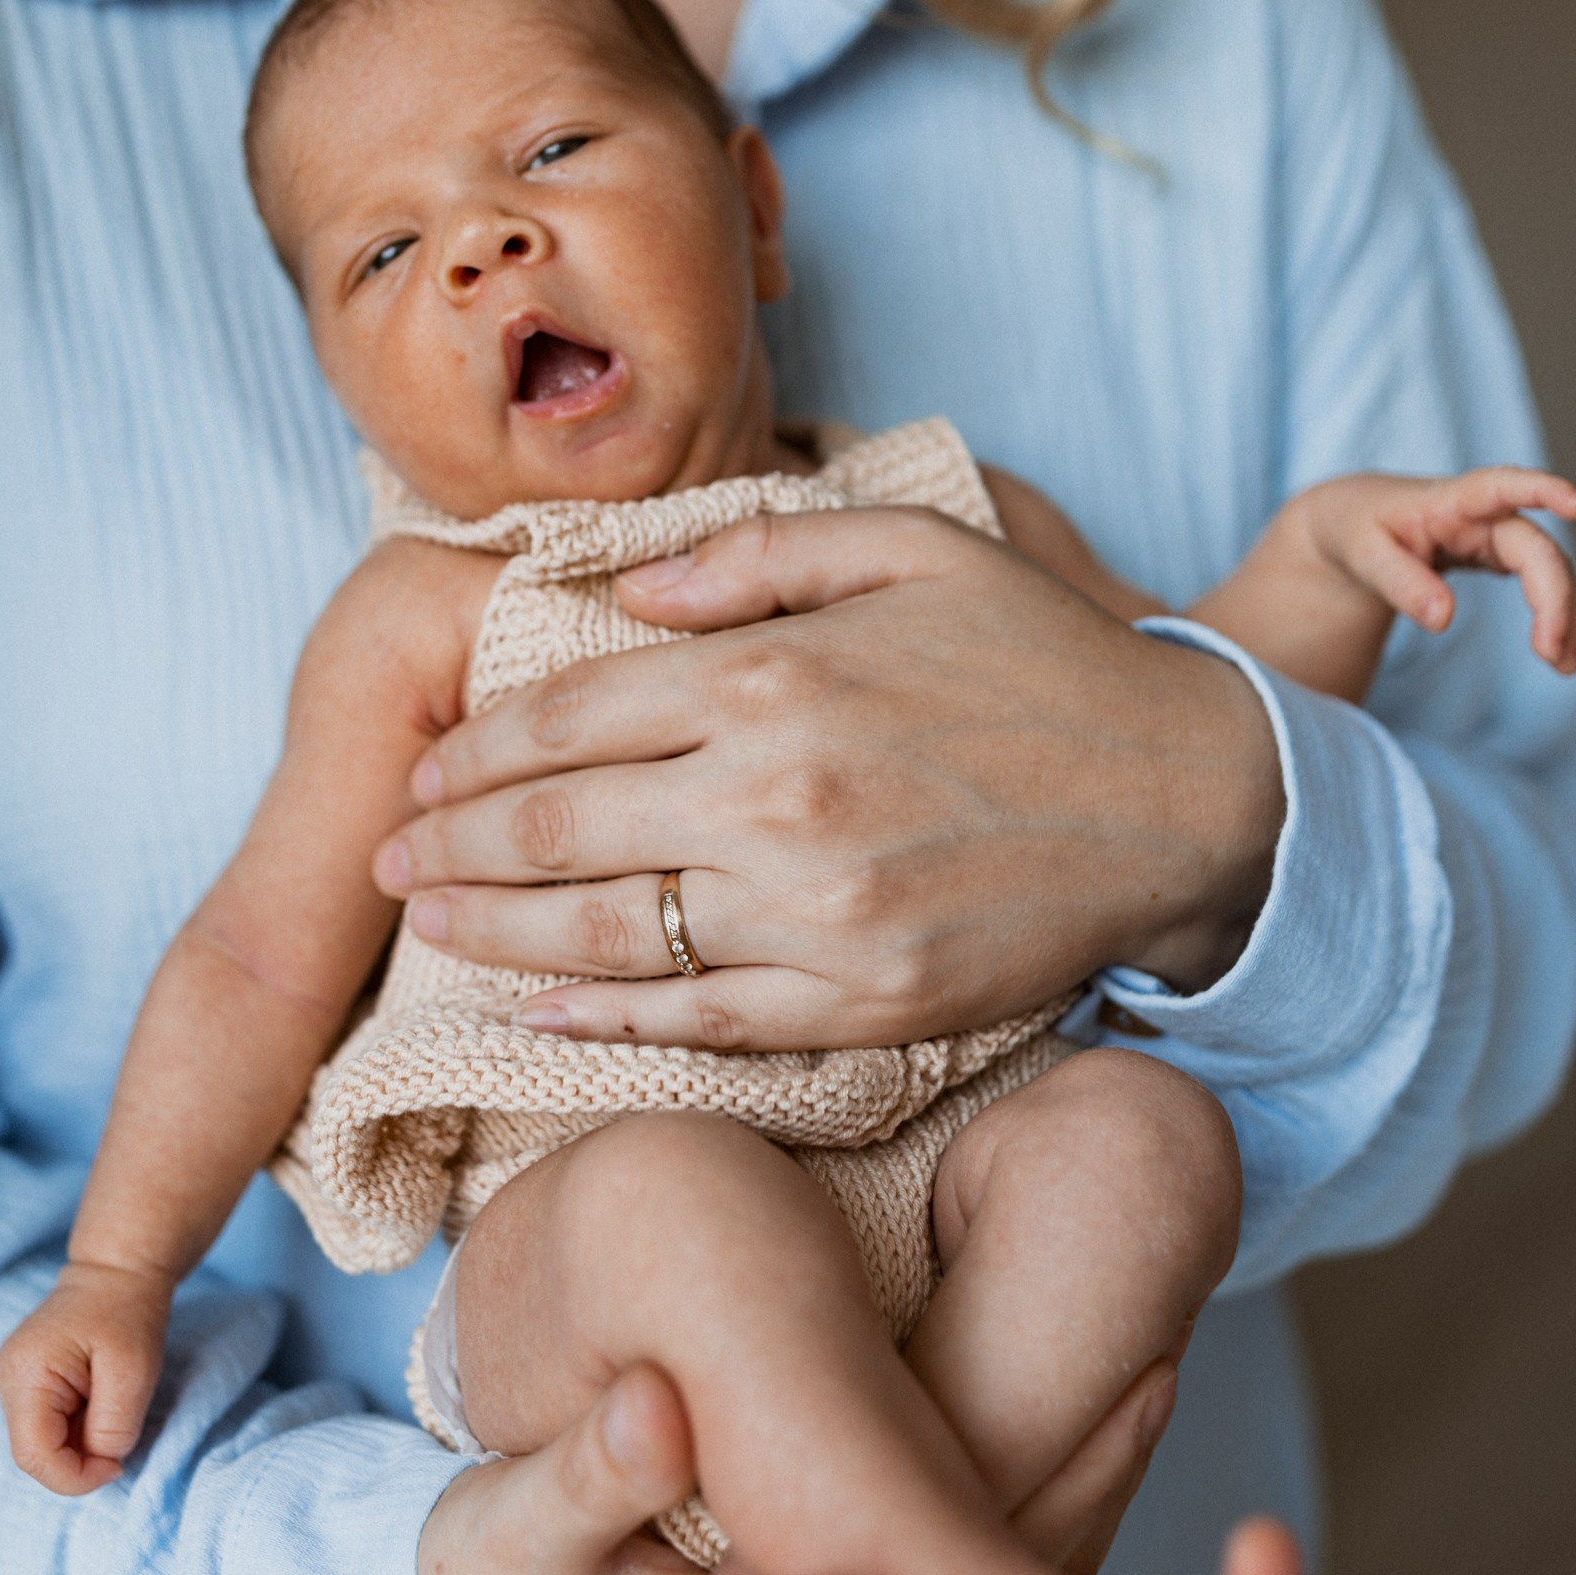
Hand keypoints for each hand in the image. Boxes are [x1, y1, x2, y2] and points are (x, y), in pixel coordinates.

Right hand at [0, 1262, 169, 1495]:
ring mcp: (12, 1382)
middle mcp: (7, 1380)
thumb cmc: (128, 1314)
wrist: (117, 1273)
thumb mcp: (134, 1371)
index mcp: (25, 1374)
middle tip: (120, 1439)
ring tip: (111, 1408)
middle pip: (34, 1454)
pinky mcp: (26, 1383)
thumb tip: (100, 1463)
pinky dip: (77, 1430)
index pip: (34, 1456)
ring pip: (41, 1444)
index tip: (118, 1466)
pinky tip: (100, 1403)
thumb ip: (114, 1426)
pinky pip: (47, 1427)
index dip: (76, 1477)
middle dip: (79, 1462)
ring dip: (80, 1445)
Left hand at [374, 509, 1282, 1049]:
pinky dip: (598, 1022)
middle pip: (552, 829)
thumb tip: (618, 595)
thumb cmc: (1042, 663)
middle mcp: (772, 797)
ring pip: (600, 935)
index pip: (565, 714)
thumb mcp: (908, 550)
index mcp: (771, 674)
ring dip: (488, 933)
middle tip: (386, 858)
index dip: (473, 749)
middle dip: (445, 845)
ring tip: (427, 924)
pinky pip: (694, 1024)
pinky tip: (533, 1010)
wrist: (1188, 798)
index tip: (422, 770)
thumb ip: (749, 555)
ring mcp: (811, 916)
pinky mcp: (856, 1006)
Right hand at [416, 1358, 1178, 1574]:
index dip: (952, 1567)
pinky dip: (1039, 1469)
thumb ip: (580, 1484)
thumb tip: (658, 1401)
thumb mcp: (504, 1548)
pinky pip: (972, 1545)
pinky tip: (1106, 1384)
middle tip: (1139, 1384)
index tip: (1022, 1456)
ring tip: (1145, 1372)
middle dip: (1051, 1514)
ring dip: (1065, 1484)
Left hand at [1298, 466, 1575, 670]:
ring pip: (1548, 570)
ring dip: (1563, 615)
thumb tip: (1443, 620)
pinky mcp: (1498, 556)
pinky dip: (1552, 617)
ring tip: (1563, 666)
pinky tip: (1558, 655)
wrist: (1353, 523)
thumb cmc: (1357, 530)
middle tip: (1553, 654)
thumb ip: (1401, 585)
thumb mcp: (1364, 556)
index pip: (1502, 486)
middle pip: (1536, 549)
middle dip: (1554, 597)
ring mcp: (1496, 535)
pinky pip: (1539, 584)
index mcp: (1450, 500)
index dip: (1544, 490)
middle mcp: (1484, 514)